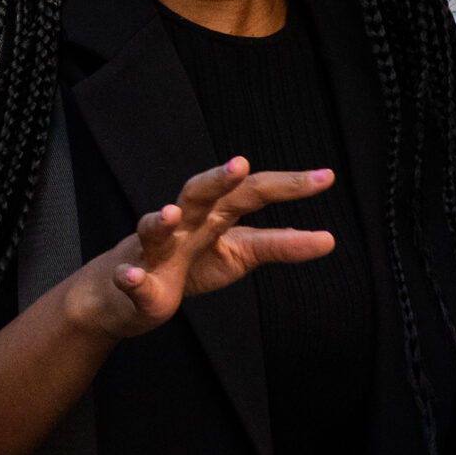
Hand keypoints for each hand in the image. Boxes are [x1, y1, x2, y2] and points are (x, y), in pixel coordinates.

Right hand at [60, 159, 336, 339]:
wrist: (128, 290)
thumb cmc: (189, 263)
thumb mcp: (239, 253)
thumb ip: (276, 245)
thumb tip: (324, 239)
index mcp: (213, 214)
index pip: (252, 192)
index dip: (287, 186)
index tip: (327, 178)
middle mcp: (183, 224)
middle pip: (198, 194)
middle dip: (217, 180)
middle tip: (240, 165)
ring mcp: (154, 250)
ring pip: (152, 229)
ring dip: (159, 220)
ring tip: (171, 214)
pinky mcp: (134, 281)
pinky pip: (129, 278)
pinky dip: (129, 278)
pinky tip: (131, 277)